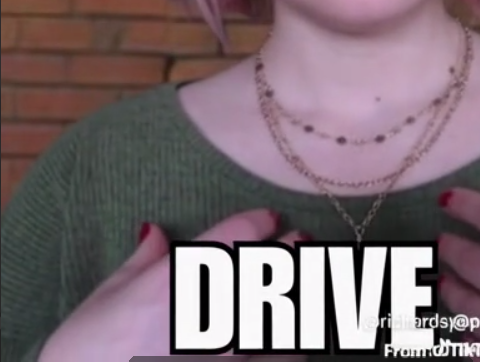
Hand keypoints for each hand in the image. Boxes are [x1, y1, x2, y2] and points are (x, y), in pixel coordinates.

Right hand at [39, 209, 304, 360]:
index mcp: (177, 278)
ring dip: (298, 298)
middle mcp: (207, 311)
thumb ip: (142, 261)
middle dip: (291, 252)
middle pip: (268, 270)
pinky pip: (277, 361)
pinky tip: (298, 341)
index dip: (260, 222)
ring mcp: (223, 352)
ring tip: (307, 287)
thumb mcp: (107, 297)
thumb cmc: (84, 352)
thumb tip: (155, 230)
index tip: (271, 219)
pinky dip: (291, 349)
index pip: (236, 235)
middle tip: (301, 241)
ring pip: (282, 317)